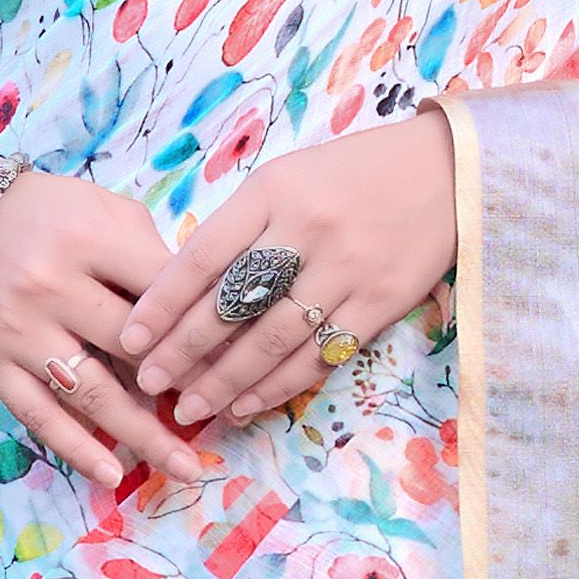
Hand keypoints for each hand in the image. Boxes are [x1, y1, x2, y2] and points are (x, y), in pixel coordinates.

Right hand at [0, 170, 212, 493]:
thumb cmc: (47, 215)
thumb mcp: (105, 211)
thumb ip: (153, 256)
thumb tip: (204, 313)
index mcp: (86, 239)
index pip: (160, 291)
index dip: (203, 327)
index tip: (241, 358)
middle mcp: (50, 287)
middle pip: (132, 348)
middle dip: (184, 386)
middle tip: (226, 416)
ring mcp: (18, 331)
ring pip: (90, 393)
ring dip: (142, 436)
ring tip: (185, 468)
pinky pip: (39, 415)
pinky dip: (77, 449)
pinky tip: (113, 475)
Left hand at [119, 113, 459, 431]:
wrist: (448, 171)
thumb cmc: (354, 173)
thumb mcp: (288, 178)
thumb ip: (242, 225)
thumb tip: (187, 287)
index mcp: (274, 192)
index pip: (203, 256)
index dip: (162, 303)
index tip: (130, 338)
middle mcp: (307, 231)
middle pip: (233, 304)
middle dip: (184, 351)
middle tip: (149, 384)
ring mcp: (347, 270)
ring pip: (274, 339)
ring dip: (227, 380)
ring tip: (192, 407)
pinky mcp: (381, 302)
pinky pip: (321, 355)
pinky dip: (279, 385)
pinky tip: (247, 403)